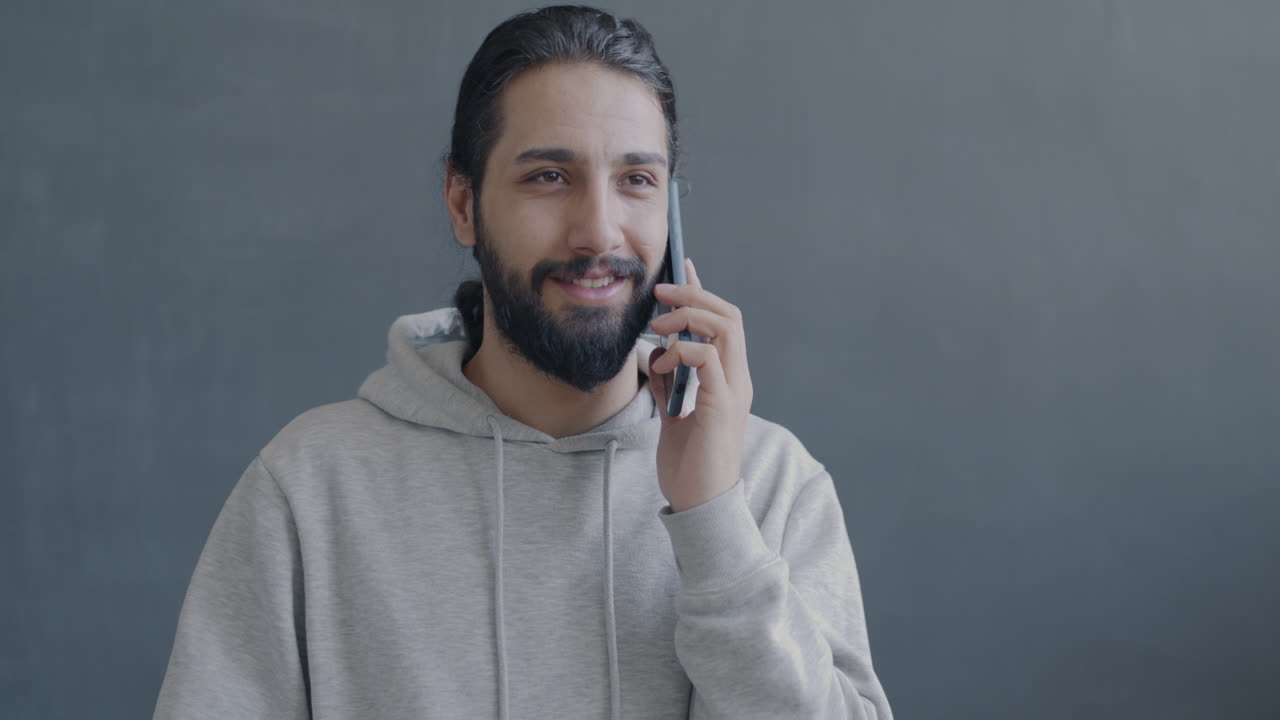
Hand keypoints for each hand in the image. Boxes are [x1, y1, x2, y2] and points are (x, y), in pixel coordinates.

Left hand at [648, 258, 753, 512]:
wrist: (699, 506)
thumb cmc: (689, 467)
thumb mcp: (673, 416)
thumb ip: (669, 385)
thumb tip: (655, 355)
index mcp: (729, 381)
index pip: (723, 324)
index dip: (702, 292)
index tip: (681, 270)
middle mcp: (738, 380)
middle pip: (730, 316)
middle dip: (694, 295)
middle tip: (660, 293)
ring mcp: (734, 391)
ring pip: (726, 328)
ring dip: (689, 317)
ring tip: (658, 327)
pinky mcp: (722, 405)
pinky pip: (708, 358)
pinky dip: (682, 350)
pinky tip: (661, 365)